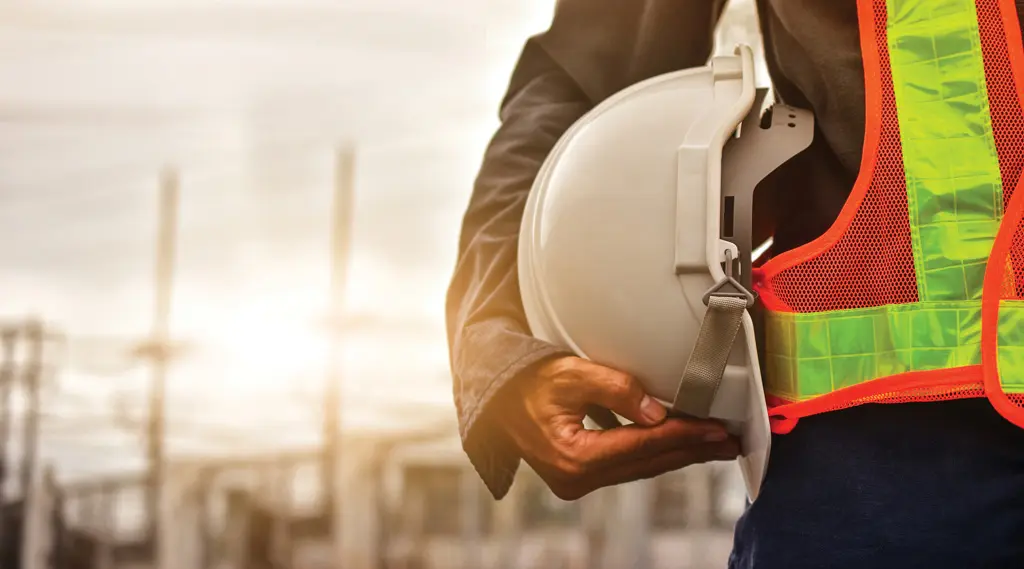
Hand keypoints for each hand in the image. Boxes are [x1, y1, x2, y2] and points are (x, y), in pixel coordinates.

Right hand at [495, 356, 740, 499]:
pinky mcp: (579, 476)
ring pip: (640, 468)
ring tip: (714, 445)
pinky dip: (655, 453)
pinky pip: (627, 466)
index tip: (717, 429)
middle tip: (730, 441)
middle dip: (692, 450)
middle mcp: (577, 478)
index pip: (643, 445)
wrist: (494, 397)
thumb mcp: (570, 373)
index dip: (684, 435)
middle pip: (647, 463)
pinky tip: (678, 445)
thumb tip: (657, 412)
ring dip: (679, 454)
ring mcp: (577, 481)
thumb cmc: (527, 381)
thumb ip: (616, 389)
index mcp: (574, 456)